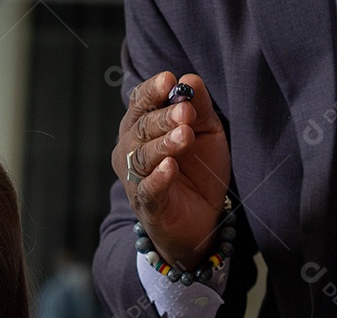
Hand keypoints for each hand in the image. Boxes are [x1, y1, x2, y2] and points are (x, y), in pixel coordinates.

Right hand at [115, 72, 231, 271]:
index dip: (151, 91)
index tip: (169, 80)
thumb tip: (189, 78)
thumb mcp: (205, 131)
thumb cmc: (198, 170)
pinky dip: (158, 178)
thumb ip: (199, 106)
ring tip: (183, 135)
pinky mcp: (147, 205)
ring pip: (143, 157)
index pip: (139, 103)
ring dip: (163, 144)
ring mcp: (136, 179)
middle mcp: (131, 150)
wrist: (201, 219)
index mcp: (141, 127)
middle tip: (185, 112)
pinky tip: (169, 167)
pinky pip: (148, 189)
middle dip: (163, 117)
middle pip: (141, 127)